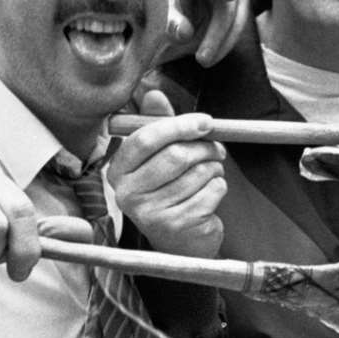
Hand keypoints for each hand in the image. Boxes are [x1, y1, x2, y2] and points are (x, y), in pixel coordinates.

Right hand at [108, 89, 226, 257]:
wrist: (181, 244)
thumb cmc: (170, 191)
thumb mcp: (160, 157)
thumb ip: (158, 124)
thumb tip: (154, 93)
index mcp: (118, 172)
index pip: (145, 140)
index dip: (179, 125)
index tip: (205, 122)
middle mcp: (128, 195)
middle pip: (176, 155)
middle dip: (204, 147)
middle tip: (216, 149)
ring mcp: (151, 214)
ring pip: (198, 172)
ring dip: (214, 168)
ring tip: (210, 173)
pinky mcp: (178, 226)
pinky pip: (212, 190)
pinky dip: (219, 186)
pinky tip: (210, 194)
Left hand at [160, 0, 249, 66]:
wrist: (189, 14)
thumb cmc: (179, 8)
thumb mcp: (169, 15)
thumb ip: (174, 23)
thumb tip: (185, 34)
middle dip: (217, 28)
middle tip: (203, 57)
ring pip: (236, 12)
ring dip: (223, 39)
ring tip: (205, 60)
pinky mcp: (240, 6)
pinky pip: (239, 25)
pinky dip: (227, 43)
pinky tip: (214, 56)